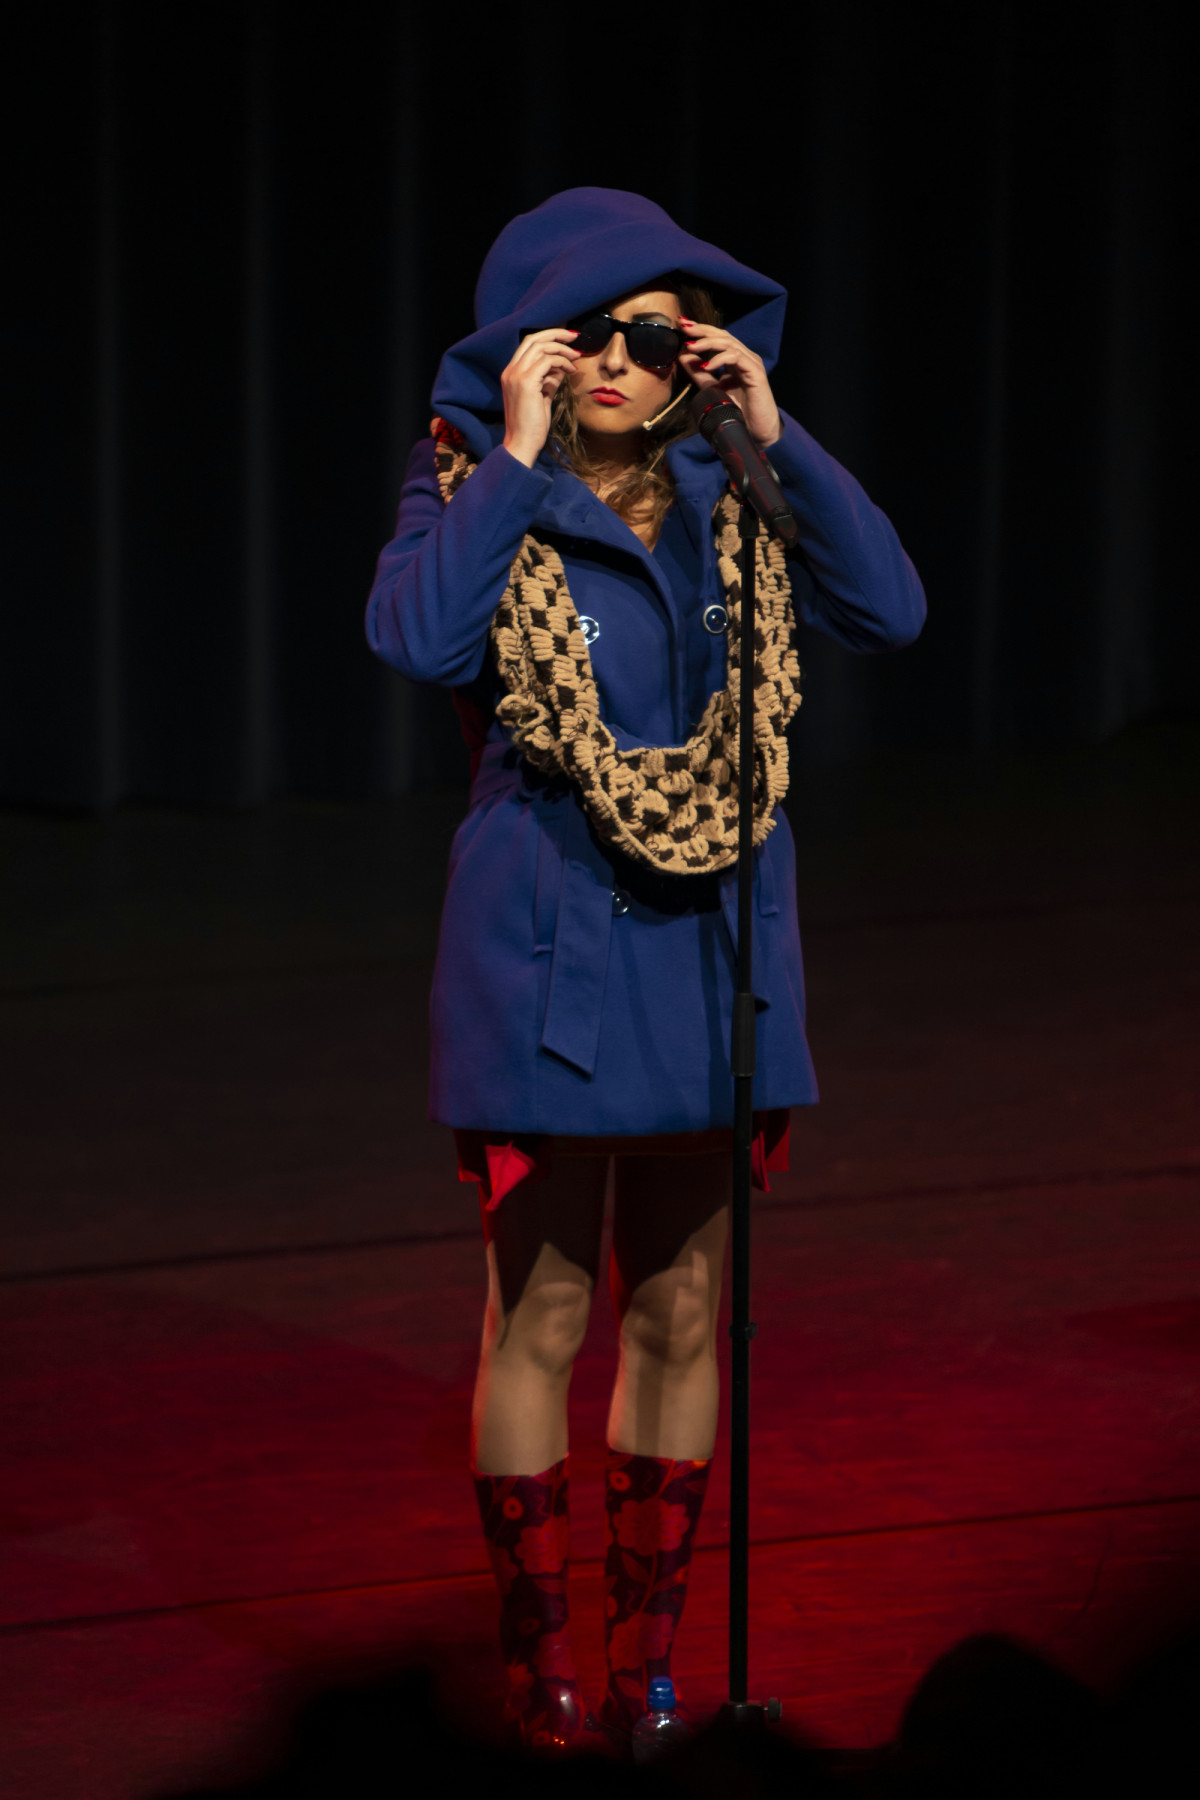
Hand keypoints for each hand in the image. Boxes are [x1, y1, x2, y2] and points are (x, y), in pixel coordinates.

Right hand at [500, 329, 579, 466]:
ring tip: (577, 357)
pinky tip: (571, 371)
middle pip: (533, 338)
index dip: (548, 338)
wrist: (522, 444)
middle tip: (575, 336)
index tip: (567, 340)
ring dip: (562, 349)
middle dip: (556, 334)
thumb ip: (549, 380)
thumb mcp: (542, 398)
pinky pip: (547, 361)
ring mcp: (516, 375)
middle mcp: (510, 371)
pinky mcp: (525, 382)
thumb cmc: (532, 426)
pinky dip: (562, 362)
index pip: (528, 345)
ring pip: (541, 346)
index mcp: (511, 373)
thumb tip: (562, 368)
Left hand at [679, 318, 781, 447]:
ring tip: (691, 346)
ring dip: (708, 343)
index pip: (718, 338)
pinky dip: (720, 359)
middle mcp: (745, 357)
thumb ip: (700, 374)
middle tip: (684, 327)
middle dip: (702, 330)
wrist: (756, 432)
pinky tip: (707, 365)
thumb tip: (683, 355)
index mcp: (736, 359)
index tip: (682, 325)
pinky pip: (736, 358)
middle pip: (723, 335)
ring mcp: (751, 363)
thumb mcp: (713, 389)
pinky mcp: (756, 372)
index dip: (701, 330)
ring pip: (729, 344)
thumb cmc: (738, 412)